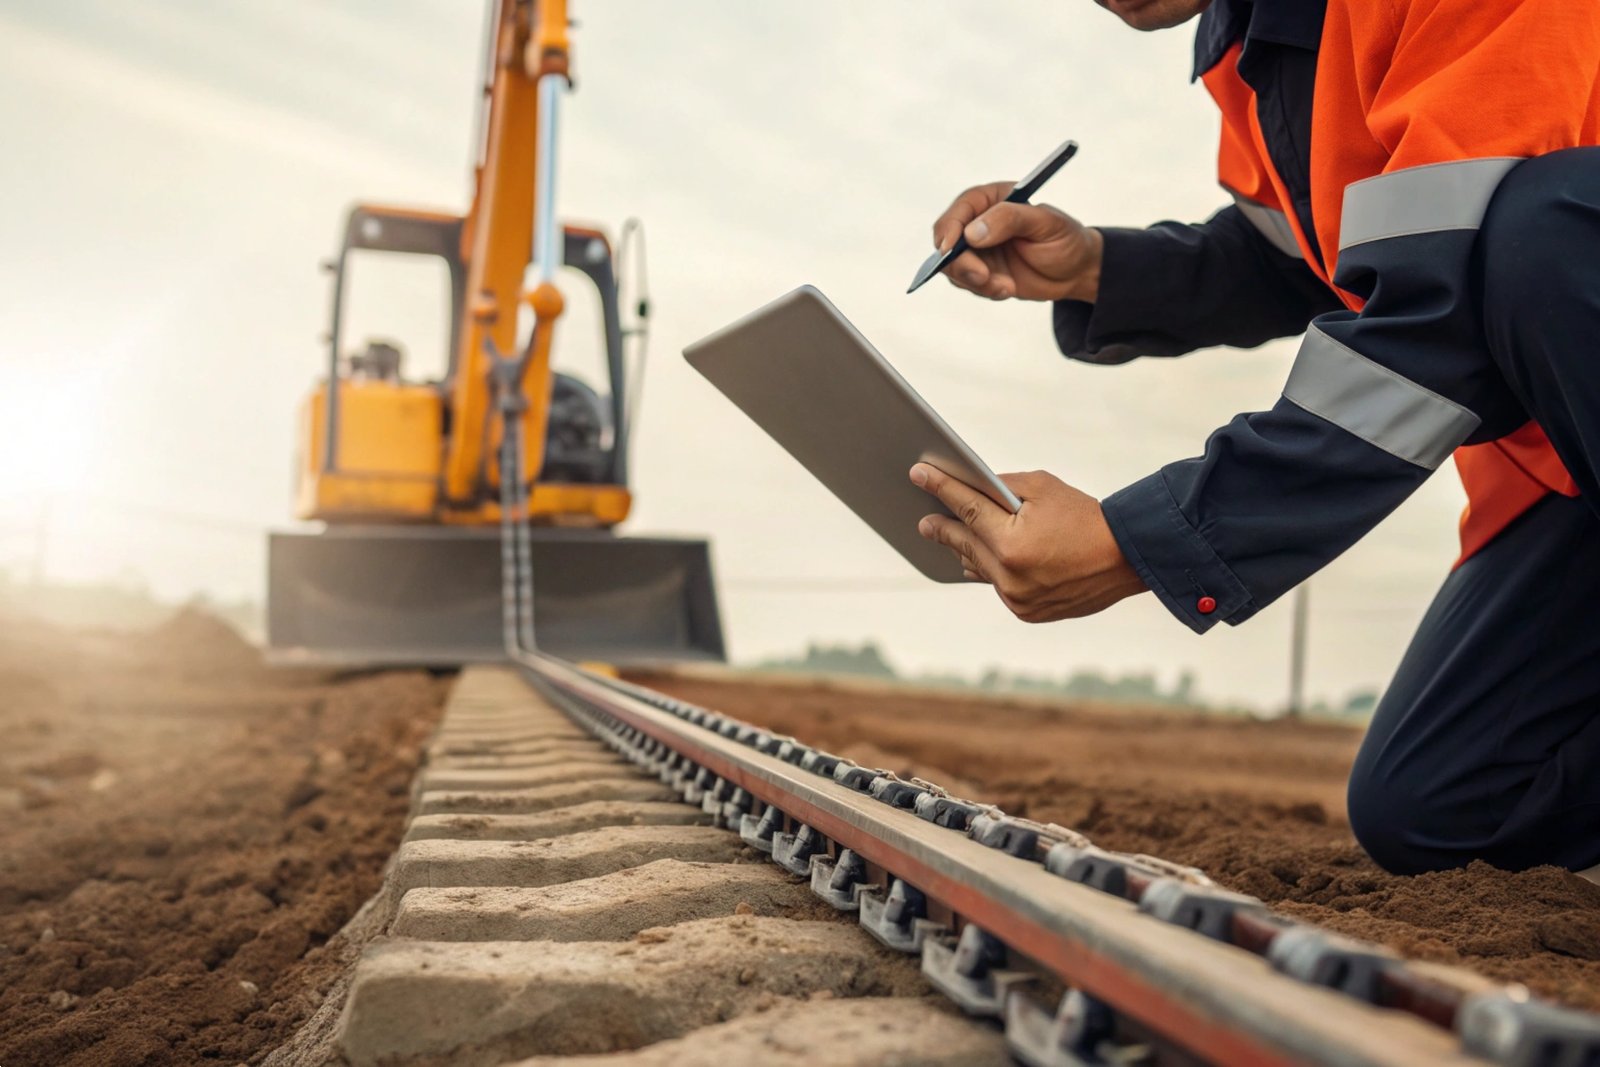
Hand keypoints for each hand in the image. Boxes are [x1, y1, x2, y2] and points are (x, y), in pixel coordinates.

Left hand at [911, 463, 1145, 621]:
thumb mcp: (1043, 488)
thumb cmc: (1085, 516)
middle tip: (923, 519)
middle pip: (964, 544)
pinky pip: (998, 587)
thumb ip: (1002, 487)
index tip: (918, 475)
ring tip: (946, 535)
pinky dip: (991, 570)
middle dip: (942, 528)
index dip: (940, 489)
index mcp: (1012, 543)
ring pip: (978, 569)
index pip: (965, 509)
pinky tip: (977, 559)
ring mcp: (1017, 599)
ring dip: (963, 551)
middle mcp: (1010, 576)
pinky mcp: (1027, 612)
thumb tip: (970, 487)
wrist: (1128, 558)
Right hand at [931, 182, 1103, 302]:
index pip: (960, 211)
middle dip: (961, 264)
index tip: (950, 250)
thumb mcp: (1046, 223)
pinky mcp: (980, 272)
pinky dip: (984, 290)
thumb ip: (1010, 219)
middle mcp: (978, 223)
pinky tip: (1008, 288)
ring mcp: (977, 250)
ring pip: (954, 267)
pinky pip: (967, 284)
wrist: (1076, 271)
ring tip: (1006, 286)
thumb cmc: (1065, 239)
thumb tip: (972, 232)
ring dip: (976, 281)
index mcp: (992, 200)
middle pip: (947, 242)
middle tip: (983, 277)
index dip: (949, 229)